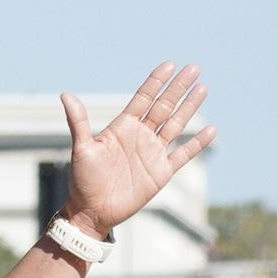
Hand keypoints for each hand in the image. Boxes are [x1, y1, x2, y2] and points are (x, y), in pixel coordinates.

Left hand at [61, 65, 213, 239]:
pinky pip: (183, 155)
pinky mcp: (161, 173)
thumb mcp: (82, 149)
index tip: (170, 65)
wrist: (91, 212)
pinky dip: (196, 143)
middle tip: (194, 67)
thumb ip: (79, 121)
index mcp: (123, 126)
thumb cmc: (82, 181)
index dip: (156, 81)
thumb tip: (65, 94)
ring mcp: (152, 153)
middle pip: (164, 106)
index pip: (144, 98)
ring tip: (202, 88)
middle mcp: (141, 136)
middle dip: (178, 87)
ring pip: (176, 124)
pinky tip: (211, 130)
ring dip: (189, 107)